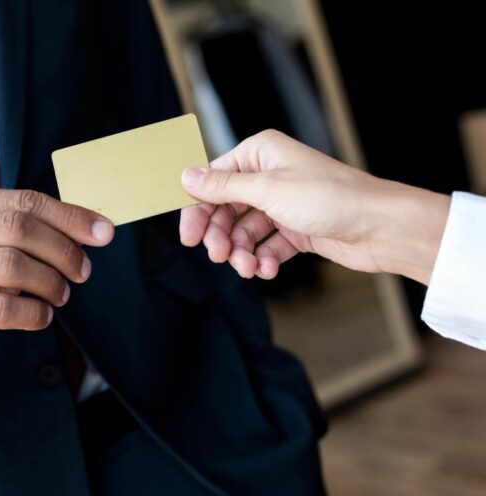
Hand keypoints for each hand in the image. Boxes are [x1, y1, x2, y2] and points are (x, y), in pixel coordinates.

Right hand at [0, 186, 113, 374]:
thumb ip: (23, 228)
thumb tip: (93, 227)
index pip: (22, 201)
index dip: (69, 216)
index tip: (104, 233)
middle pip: (17, 228)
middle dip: (63, 250)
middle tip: (82, 271)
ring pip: (10, 266)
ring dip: (50, 282)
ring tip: (61, 294)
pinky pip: (0, 308)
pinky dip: (33, 312)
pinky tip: (41, 316)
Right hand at [179, 130, 450, 284]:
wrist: (380, 227)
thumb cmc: (330, 198)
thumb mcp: (268, 190)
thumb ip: (223, 186)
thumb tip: (187, 176)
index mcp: (260, 154)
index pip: (213, 180)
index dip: (198, 209)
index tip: (189, 236)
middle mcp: (269, 176)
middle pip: (225, 209)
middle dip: (221, 236)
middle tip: (218, 256)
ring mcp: (282, 204)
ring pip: (244, 232)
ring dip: (241, 253)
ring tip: (248, 268)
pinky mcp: (295, 229)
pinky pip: (266, 246)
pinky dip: (263, 260)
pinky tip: (268, 270)